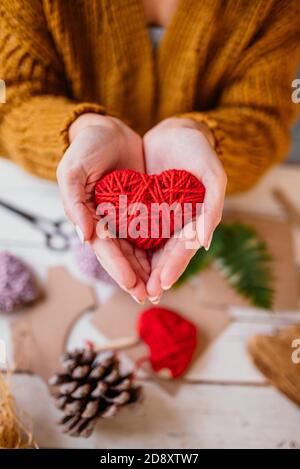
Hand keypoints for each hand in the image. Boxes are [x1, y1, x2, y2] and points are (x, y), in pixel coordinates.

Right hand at [57, 113, 149, 302]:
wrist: (108, 129)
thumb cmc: (86, 148)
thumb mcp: (73, 171)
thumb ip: (74, 202)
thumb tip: (85, 236)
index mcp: (91, 219)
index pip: (106, 250)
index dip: (118, 269)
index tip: (133, 286)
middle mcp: (109, 223)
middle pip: (124, 256)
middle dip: (136, 277)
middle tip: (151, 295)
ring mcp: (127, 217)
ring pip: (140, 248)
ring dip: (149, 269)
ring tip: (162, 287)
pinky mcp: (144, 207)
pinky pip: (153, 230)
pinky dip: (160, 246)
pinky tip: (172, 259)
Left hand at [143, 117, 226, 300]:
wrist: (176, 132)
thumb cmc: (199, 152)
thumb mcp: (213, 176)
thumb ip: (212, 207)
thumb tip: (204, 243)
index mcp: (194, 222)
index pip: (182, 250)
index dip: (173, 267)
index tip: (161, 284)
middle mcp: (174, 224)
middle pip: (162, 256)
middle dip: (153, 276)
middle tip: (142, 295)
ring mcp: (156, 218)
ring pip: (146, 248)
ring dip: (138, 268)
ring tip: (129, 286)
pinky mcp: (139, 208)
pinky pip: (131, 228)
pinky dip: (125, 243)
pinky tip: (115, 257)